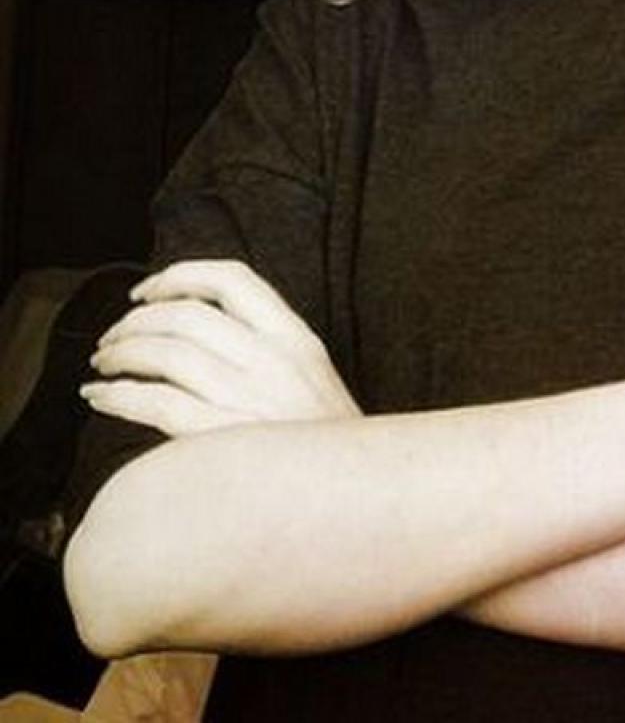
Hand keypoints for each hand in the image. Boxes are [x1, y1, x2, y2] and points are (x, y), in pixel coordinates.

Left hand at [82, 258, 360, 435]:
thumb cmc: (330, 454)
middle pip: (186, 315)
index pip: (233, 279)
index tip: (147, 291)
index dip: (180, 276)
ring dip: (120, 354)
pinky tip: (100, 398)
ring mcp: (249, 401)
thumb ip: (273, 354)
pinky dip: (118, 395)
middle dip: (135, 320)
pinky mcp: (223, 442)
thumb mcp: (317, 383)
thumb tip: (206, 336)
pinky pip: (155, 403)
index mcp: (298, 340)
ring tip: (102, 366)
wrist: (364, 506)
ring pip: (165, 353)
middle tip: (112, 338)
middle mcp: (273, 362)